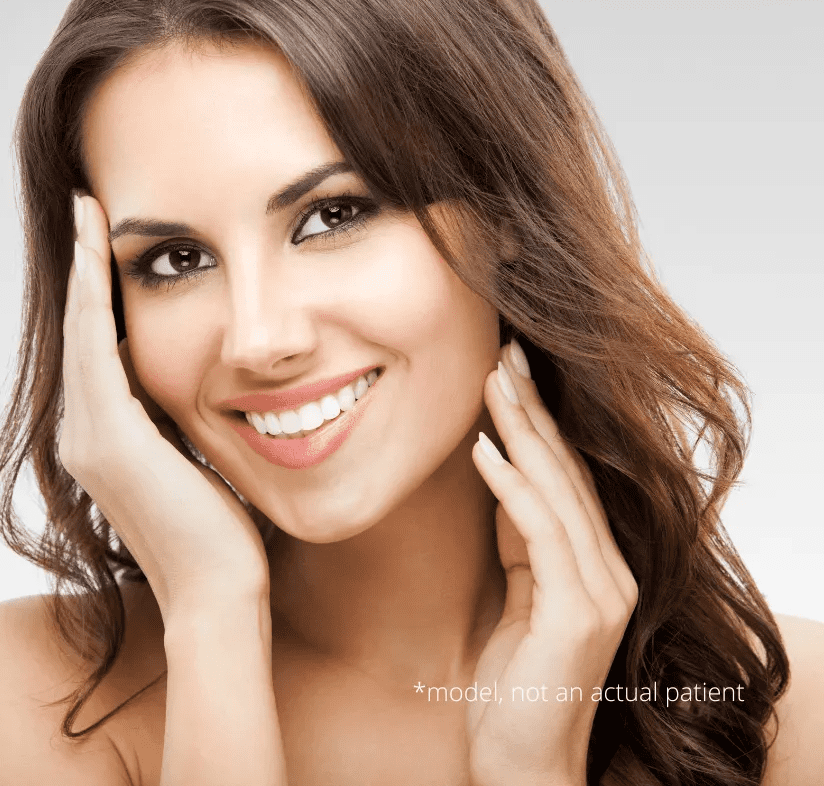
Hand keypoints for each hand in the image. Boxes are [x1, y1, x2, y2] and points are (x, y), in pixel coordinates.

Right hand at [59, 194, 269, 618]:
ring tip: (88, 217)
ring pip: (81, 333)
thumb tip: (213, 383)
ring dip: (84, 272)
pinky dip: (92, 300)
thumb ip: (188, 422)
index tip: (110, 244)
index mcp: (109, 439)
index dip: (100, 295)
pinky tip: (96, 255)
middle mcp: (84, 434)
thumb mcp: (202, 462)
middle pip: (82, 333)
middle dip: (86, 271)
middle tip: (89, 212)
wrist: (218, 594)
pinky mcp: (107, 439)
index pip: (101, 350)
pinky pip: (95, 349)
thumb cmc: (223, 536)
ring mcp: (88, 437)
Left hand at [467, 339, 638, 785]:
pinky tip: (484, 447)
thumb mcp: (516, 597)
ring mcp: (602, 591)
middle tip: (504, 352)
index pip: (566, 478)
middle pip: (567, 471)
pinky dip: (512, 485)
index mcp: (596, 565)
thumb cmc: (512, 686)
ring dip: (522, 430)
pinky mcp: (579, 611)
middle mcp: (611, 571)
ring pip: (557, 490)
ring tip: (493, 379)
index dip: (539, 422)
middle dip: (533, 408)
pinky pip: (540, 532)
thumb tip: (503, 478)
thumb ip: (521, 542)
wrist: (521, 765)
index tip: (511, 372)